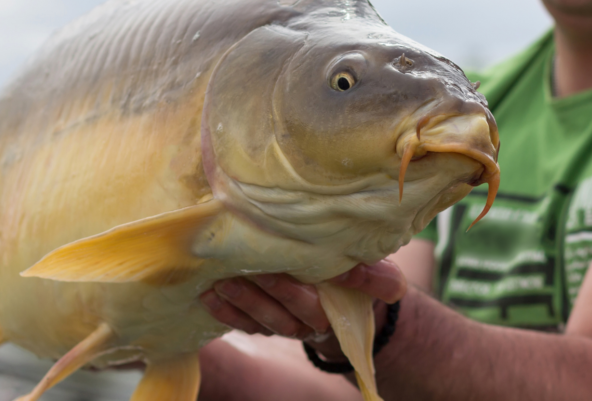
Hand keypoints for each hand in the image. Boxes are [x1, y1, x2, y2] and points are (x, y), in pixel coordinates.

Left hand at [199, 261, 407, 359]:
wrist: (351, 294)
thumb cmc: (363, 277)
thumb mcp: (382, 276)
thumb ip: (379, 278)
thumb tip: (353, 268)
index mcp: (336, 313)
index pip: (313, 307)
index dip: (292, 293)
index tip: (271, 271)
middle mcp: (309, 324)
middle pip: (282, 317)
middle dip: (259, 297)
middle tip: (236, 273)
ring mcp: (287, 324)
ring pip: (261, 322)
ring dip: (239, 304)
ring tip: (219, 283)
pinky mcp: (268, 321)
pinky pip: (245, 324)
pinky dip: (225, 312)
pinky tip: (208, 295)